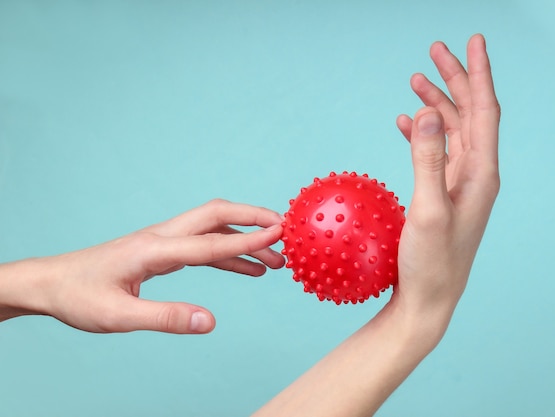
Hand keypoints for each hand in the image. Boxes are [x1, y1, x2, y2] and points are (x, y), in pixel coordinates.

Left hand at [0, 199, 283, 333]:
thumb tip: (209, 322)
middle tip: (286, 229)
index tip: (281, 233)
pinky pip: (203, 247)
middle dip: (253, 219)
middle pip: (216, 216)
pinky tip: (247, 270)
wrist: (52, 283)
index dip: (249, 239)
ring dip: (245, 240)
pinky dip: (229, 255)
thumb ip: (165, 318)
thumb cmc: (81, 297)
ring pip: (213, 230)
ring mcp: (162, 242)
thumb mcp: (119, 316)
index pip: (210, 243)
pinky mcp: (162, 251)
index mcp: (153, 250)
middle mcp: (162, 237)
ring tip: (276, 261)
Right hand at [393, 34, 499, 333]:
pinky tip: (407, 124)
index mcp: (481, 174)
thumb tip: (431, 112)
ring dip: (438, 103)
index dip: (479, 74)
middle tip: (435, 50)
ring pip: (453, 131)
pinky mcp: (442, 195)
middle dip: (455, 79)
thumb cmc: (431, 264)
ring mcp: (459, 185)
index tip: (472, 42)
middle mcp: (476, 175)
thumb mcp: (428, 211)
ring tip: (416, 79)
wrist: (428, 300)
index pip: (485, 111)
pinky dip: (423, 133)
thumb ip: (428, 159)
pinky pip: (437, 153)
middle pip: (470, 114)